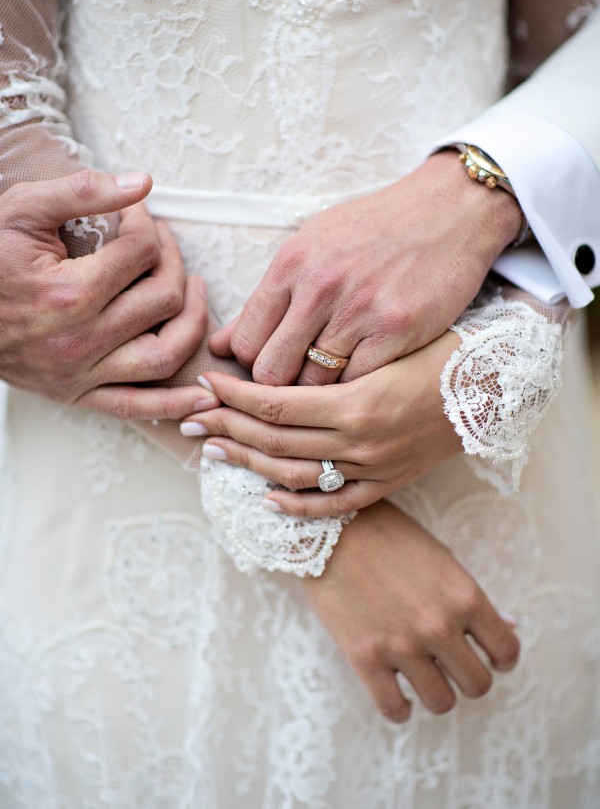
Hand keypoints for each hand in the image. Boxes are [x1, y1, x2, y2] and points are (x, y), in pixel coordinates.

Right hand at [0, 169, 217, 418]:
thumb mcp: (22, 210)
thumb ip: (83, 192)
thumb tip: (143, 184)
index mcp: (68, 293)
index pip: (141, 253)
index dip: (148, 226)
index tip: (138, 217)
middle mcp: (79, 340)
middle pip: (162, 298)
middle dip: (172, 262)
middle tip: (161, 245)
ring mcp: (80, 374)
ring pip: (165, 355)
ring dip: (192, 321)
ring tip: (192, 291)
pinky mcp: (77, 395)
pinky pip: (137, 406)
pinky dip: (175, 404)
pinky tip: (206, 396)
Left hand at [181, 330, 461, 515]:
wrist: (496, 383)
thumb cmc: (442, 347)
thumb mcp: (386, 340)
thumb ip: (332, 354)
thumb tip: (274, 356)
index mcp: (357, 401)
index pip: (275, 404)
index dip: (233, 397)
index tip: (204, 384)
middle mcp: (361, 441)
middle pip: (274, 441)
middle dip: (225, 429)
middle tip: (189, 420)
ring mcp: (374, 468)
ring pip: (295, 475)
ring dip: (247, 465)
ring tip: (212, 452)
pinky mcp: (388, 483)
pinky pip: (335, 505)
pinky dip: (298, 505)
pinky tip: (266, 498)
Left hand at [210, 151, 521, 385]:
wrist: (449, 209)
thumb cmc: (375, 229)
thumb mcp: (312, 246)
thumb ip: (268, 298)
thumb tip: (222, 344)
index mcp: (291, 265)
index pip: (246, 341)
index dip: (250, 367)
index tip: (268, 369)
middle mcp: (319, 287)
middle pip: (272, 371)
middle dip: (279, 388)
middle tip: (298, 387)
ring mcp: (359, 310)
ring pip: (315, 383)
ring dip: (320, 392)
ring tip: (333, 383)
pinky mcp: (397, 329)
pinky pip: (359, 382)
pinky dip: (356, 389)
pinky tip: (363, 379)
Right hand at [302, 499, 519, 721]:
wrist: (332, 527)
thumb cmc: (388, 535)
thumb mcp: (440, 558)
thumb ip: (472, 598)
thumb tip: (509, 626)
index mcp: (464, 596)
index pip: (506, 650)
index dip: (501, 657)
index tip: (489, 656)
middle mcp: (438, 625)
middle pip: (477, 684)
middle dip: (468, 677)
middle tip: (452, 665)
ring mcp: (401, 644)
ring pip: (441, 702)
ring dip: (436, 692)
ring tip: (423, 677)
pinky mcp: (365, 657)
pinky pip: (394, 709)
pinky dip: (400, 708)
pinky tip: (396, 693)